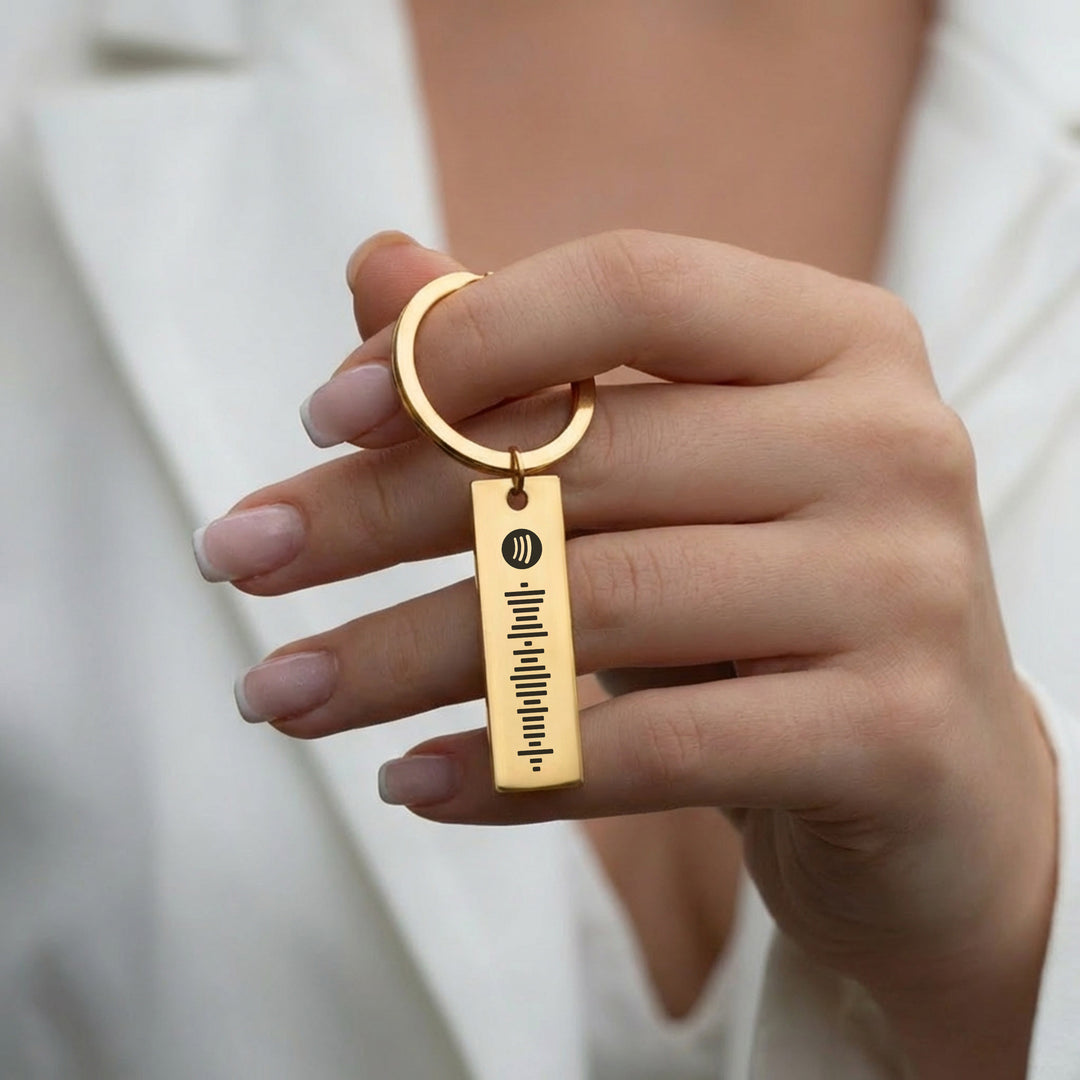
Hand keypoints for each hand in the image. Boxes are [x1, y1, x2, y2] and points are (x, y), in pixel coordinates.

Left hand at [196, 229, 1055, 1076]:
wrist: (939, 776)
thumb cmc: (775, 603)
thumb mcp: (674, 470)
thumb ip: (536, 367)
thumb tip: (378, 272)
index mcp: (838, 340)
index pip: (630, 285)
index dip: (462, 338)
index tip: (318, 415)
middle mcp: (891, 441)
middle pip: (584, 457)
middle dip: (378, 515)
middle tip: (238, 560)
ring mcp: (909, 586)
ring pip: (600, 605)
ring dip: (406, 657)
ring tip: (283, 694)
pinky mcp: (897, 730)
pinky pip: (655, 747)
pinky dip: (512, 767)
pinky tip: (410, 783)